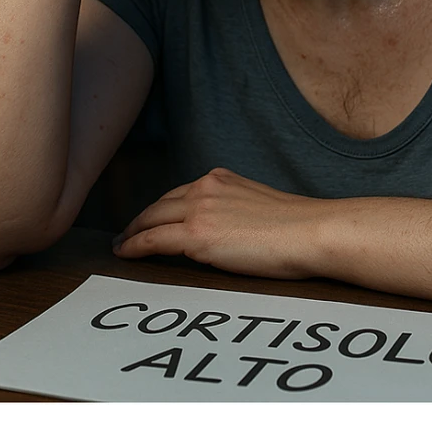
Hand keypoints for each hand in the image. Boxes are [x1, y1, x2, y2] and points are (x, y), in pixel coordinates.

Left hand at [112, 167, 325, 279]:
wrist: (309, 232)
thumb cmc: (297, 227)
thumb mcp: (259, 205)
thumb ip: (234, 209)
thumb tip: (225, 229)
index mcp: (222, 179)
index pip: (181, 193)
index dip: (163, 208)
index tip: (154, 218)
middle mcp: (206, 187)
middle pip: (161, 203)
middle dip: (142, 218)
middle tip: (128, 233)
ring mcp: (199, 209)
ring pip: (151, 219)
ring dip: (133, 232)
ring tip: (122, 245)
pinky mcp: (196, 235)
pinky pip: (153, 240)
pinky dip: (134, 246)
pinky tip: (125, 253)